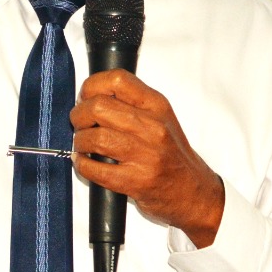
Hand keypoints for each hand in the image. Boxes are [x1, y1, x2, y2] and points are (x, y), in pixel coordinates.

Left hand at [70, 70, 224, 247]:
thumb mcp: (160, 119)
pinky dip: (82, 165)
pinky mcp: (135, 181)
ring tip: (83, 145)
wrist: (193, 191)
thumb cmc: (171, 156)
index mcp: (157, 106)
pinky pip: (95, 169)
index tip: (85, 97)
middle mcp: (152, 127)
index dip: (91, 86)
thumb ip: (131, 104)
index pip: (117, 79)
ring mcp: (145, 155)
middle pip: (98, 107)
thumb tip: (89, 97)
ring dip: (80, 141)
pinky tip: (85, 162)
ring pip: (94, 137)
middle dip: (79, 115)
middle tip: (80, 124)